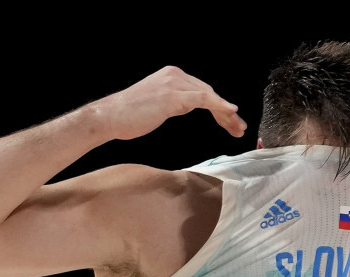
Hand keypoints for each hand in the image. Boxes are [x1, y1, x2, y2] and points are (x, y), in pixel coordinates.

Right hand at [105, 65, 246, 139]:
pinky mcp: (173, 95)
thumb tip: (183, 106)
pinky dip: (219, 105)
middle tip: (239, 129)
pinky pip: (203, 99)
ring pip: (209, 96)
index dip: (219, 108)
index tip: (230, 124)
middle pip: (209, 93)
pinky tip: (231, 111)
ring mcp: (174, 84)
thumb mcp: (156, 104)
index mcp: (172, 76)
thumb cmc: (129, 115)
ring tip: (237, 128)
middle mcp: (175, 75)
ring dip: (226, 114)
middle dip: (226, 113)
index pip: (202, 92)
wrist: (110, 116)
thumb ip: (173, 102)